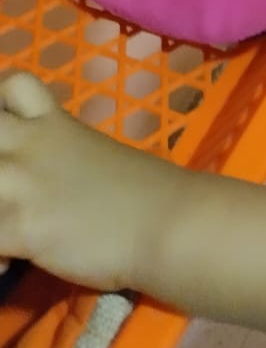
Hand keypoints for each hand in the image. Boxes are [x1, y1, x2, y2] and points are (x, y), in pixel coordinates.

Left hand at [0, 73, 180, 291]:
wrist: (167, 222)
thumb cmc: (144, 191)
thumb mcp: (97, 154)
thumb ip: (62, 154)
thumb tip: (45, 180)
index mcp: (54, 122)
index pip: (13, 84)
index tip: (7, 129)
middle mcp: (30, 145)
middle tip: (5, 185)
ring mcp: (22, 184)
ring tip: (2, 226)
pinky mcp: (21, 227)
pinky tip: (7, 264)